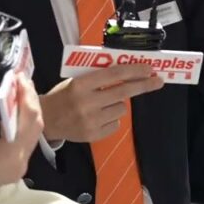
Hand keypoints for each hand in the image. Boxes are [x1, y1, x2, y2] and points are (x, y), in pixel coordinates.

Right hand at [0, 74, 44, 203]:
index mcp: (12, 152)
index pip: (31, 116)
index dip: (27, 93)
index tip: (18, 75)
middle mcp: (22, 161)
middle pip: (36, 125)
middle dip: (30, 100)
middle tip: (18, 79)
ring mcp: (20, 168)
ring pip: (32, 134)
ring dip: (26, 112)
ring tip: (16, 91)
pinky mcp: (13, 170)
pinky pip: (24, 143)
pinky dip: (21, 125)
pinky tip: (12, 111)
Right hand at [39, 64, 163, 142]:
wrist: (45, 119)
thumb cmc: (63, 95)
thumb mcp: (76, 80)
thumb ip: (98, 76)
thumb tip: (128, 71)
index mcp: (80, 85)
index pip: (113, 75)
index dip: (134, 71)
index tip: (149, 68)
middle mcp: (86, 103)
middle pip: (123, 92)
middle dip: (143, 85)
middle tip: (158, 81)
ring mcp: (90, 121)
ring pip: (121, 109)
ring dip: (118, 104)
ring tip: (102, 104)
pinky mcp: (93, 135)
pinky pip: (115, 124)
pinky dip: (111, 119)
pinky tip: (97, 116)